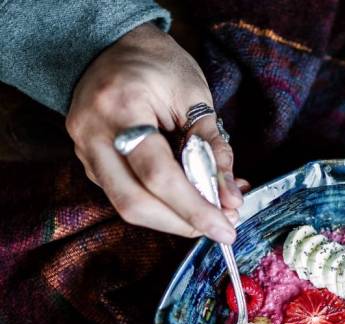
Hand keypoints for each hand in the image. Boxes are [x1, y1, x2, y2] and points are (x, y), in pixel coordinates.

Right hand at [66, 23, 245, 242]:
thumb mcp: (196, 98)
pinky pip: (125, 196)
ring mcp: (85, 151)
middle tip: (222, 225)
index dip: (194, 209)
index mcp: (121, 107)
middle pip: (135, 203)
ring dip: (173, 219)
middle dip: (183, 223)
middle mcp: (93, 133)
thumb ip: (214, 150)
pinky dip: (161, 205)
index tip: (226, 229)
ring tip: (211, 212)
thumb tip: (231, 199)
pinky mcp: (90, 163)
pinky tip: (188, 198)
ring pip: (127, 207)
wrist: (112, 45)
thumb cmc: (159, 65)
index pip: (158, 175)